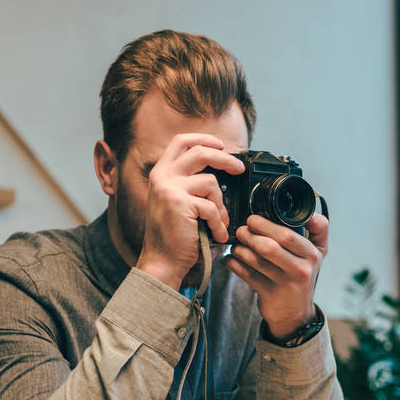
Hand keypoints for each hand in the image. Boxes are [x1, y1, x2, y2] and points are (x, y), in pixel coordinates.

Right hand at [136, 134, 244, 288]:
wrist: (162, 261)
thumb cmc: (173, 236)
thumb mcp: (175, 201)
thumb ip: (189, 183)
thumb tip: (219, 169)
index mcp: (160, 173)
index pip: (181, 141)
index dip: (203, 138)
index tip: (221, 145)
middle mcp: (162, 176)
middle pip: (200, 152)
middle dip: (225, 159)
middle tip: (239, 169)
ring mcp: (169, 188)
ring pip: (211, 182)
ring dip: (221, 204)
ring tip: (219, 222)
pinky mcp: (180, 204)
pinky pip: (212, 207)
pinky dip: (218, 223)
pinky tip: (216, 234)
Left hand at [225, 213, 328, 339]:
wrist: (296, 313)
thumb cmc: (302, 274)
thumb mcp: (318, 253)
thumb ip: (319, 229)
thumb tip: (310, 211)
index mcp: (313, 254)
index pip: (288, 235)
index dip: (266, 225)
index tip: (253, 219)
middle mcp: (302, 269)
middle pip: (270, 246)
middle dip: (250, 235)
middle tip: (241, 230)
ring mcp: (285, 284)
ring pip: (255, 260)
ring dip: (240, 249)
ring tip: (236, 245)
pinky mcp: (270, 294)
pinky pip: (246, 275)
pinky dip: (234, 264)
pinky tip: (231, 259)